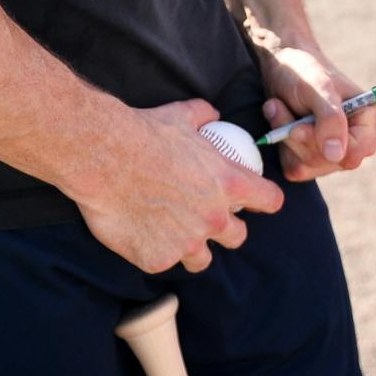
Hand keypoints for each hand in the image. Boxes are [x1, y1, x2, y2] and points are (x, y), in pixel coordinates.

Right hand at [67, 98, 283, 274]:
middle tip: (207, 219)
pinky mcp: (157, 259)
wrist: (104, 157)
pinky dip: (154, 251)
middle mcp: (214, 218)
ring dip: (192, 248)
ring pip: (202, 259)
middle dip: (227, 230)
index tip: (256, 201)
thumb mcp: (183, 116)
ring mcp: (186, 243)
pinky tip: (140, 235)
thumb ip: (204, 115)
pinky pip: (162, 261)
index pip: (270, 200)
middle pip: (238, 237)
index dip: (265, 201)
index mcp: (229, 184)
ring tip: (174, 234)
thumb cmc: (144, 133)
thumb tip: (212, 113)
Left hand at [256, 41, 375, 182]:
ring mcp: (337, 153)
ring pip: (308, 166)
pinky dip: (280, 144)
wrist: (284, 66)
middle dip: (298, 136)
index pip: (353, 154)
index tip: (296, 126)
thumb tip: (337, 155)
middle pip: (328, 162)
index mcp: (373, 122)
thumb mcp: (318, 88)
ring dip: (285, 136)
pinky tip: (279, 122)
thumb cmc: (305, 71)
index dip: (321, 143)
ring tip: (279, 108)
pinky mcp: (313, 160)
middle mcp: (359, 141)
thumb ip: (330, 119)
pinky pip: (294, 168)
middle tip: (280, 107)